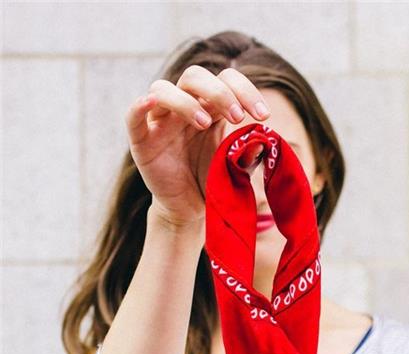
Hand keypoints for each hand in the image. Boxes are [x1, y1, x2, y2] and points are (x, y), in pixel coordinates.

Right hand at [124, 66, 270, 225]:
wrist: (188, 211)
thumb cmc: (212, 183)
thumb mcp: (235, 167)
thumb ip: (248, 153)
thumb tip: (262, 139)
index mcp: (210, 107)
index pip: (227, 80)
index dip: (246, 91)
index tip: (264, 116)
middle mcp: (184, 107)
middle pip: (195, 77)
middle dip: (220, 92)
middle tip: (238, 117)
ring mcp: (160, 121)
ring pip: (164, 89)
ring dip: (187, 102)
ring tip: (206, 124)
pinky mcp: (141, 140)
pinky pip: (133, 117)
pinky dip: (139, 106)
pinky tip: (150, 102)